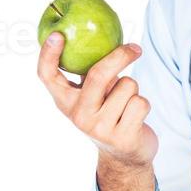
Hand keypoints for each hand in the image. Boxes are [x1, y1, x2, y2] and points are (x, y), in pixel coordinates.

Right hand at [37, 33, 157, 167]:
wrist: (124, 156)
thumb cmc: (109, 114)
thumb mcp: (93, 96)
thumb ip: (90, 74)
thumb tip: (97, 36)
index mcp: (66, 101)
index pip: (47, 76)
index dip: (48, 55)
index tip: (57, 35)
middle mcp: (79, 115)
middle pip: (98, 75)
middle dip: (120, 56)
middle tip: (134, 48)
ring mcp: (99, 128)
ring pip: (128, 86)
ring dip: (133, 89)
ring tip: (125, 103)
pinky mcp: (122, 137)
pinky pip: (141, 102)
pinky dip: (143, 104)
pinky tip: (135, 117)